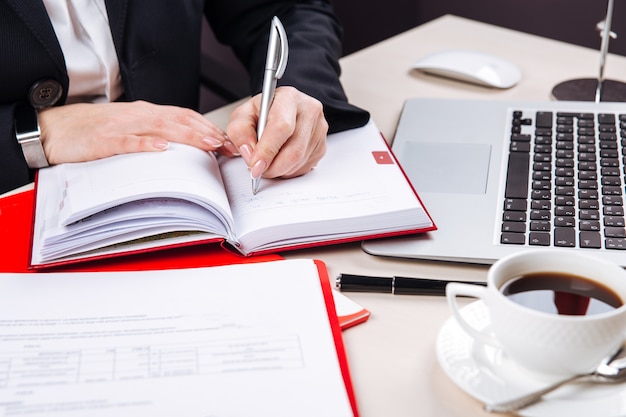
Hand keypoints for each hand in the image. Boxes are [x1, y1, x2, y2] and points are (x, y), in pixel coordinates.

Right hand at [38, 101, 234, 164]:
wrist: (56, 128)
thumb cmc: (96, 131)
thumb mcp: (132, 129)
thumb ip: (158, 134)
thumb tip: (188, 148)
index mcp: (147, 114)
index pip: (185, 117)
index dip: (209, 128)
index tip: (229, 141)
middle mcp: (139, 116)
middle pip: (179, 120)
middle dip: (206, 132)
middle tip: (227, 145)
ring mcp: (121, 127)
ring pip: (160, 127)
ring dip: (187, 135)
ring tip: (207, 144)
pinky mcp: (103, 140)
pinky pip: (127, 141)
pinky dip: (145, 144)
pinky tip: (161, 148)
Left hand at [226, 86, 327, 179]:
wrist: (281, 110)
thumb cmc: (264, 112)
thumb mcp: (243, 115)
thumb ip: (240, 132)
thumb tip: (249, 154)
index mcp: (289, 98)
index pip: (281, 127)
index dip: (267, 151)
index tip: (255, 166)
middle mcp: (309, 111)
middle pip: (294, 150)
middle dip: (272, 167)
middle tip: (258, 170)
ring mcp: (319, 129)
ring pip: (299, 162)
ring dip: (279, 170)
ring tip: (268, 161)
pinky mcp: (322, 145)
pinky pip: (304, 167)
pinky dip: (288, 170)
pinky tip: (280, 159)